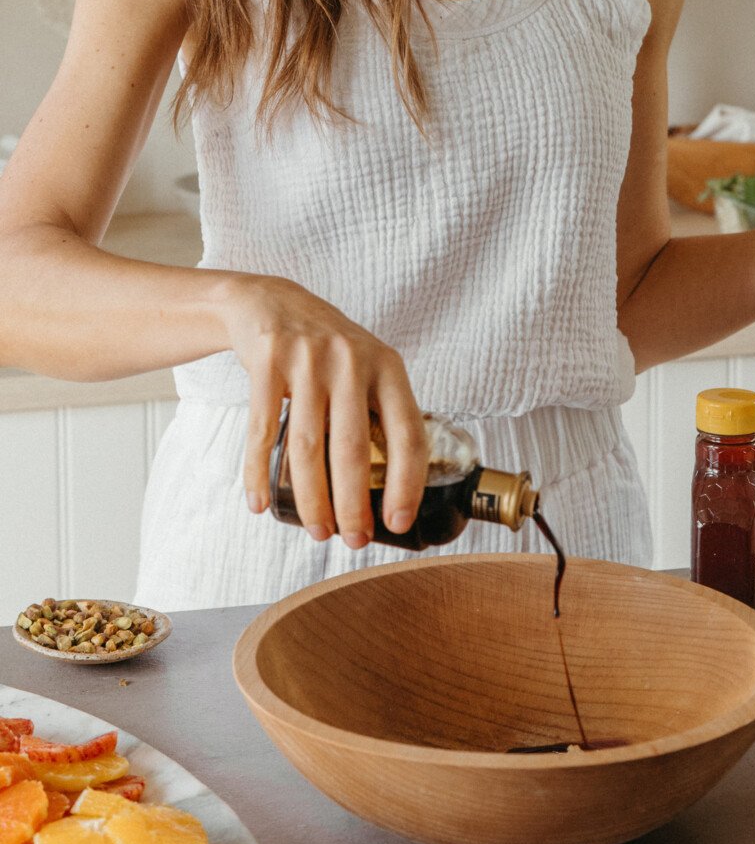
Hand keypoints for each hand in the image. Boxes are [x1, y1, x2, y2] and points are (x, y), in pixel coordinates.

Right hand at [221, 275, 427, 548]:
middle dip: (353, 505)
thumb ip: (382, 412)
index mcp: (387, 367)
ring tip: (317, 530)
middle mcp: (351, 361)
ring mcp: (307, 360)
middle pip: (352, 449)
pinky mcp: (267, 362)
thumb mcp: (368, 367)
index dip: (406, 483)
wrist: (272, 303)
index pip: (408, 434)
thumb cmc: (328, 350)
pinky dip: (259, 473)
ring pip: (307, 447)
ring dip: (311, 498)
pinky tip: (261, 504)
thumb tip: (398, 486)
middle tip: (353, 540)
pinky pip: (262, 431)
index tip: (398, 522)